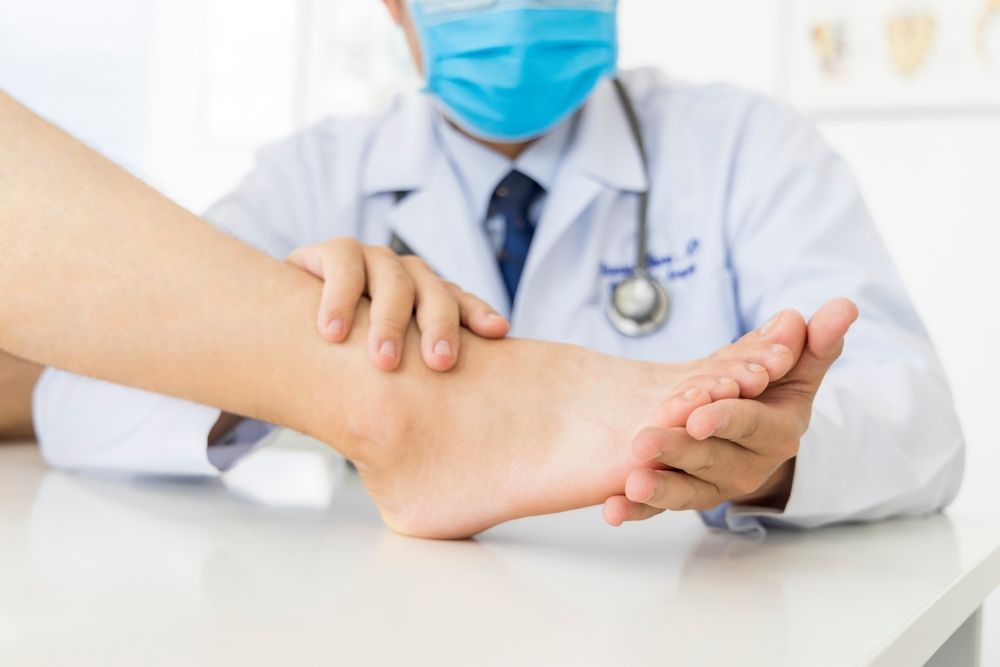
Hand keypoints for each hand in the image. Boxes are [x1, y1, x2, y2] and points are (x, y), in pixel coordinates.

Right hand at [287, 238, 508, 371]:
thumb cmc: (352, 357)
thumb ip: (419, 384)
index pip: (461, 302)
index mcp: (428, 297)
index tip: (496, 333)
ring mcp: (371, 261)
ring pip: (392, 278)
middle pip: (433, 291)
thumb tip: (457, 440)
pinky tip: (334, 331)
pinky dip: (339, 297)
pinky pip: (343, 265)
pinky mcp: (331, 254)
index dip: (478, 314)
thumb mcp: (389, 369)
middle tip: (439, 365)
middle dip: (440, 327)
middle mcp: (406, 276)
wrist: (287, 326)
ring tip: (383, 360)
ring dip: (390, 319)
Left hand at [603, 299, 858, 525]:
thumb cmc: (775, 391)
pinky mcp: (684, 495)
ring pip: (685, 489)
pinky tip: (610, 510)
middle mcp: (746, 464)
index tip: (698, 416)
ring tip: (631, 485)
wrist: (755, 432)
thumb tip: (842, 306)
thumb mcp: (797, 365)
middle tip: (645, 442)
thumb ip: (816, 340)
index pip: (751, 424)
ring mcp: (713, 485)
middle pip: (709, 457)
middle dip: (678, 450)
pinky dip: (635, 512)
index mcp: (776, 432)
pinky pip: (659, 508)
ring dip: (657, 489)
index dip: (727, 419)